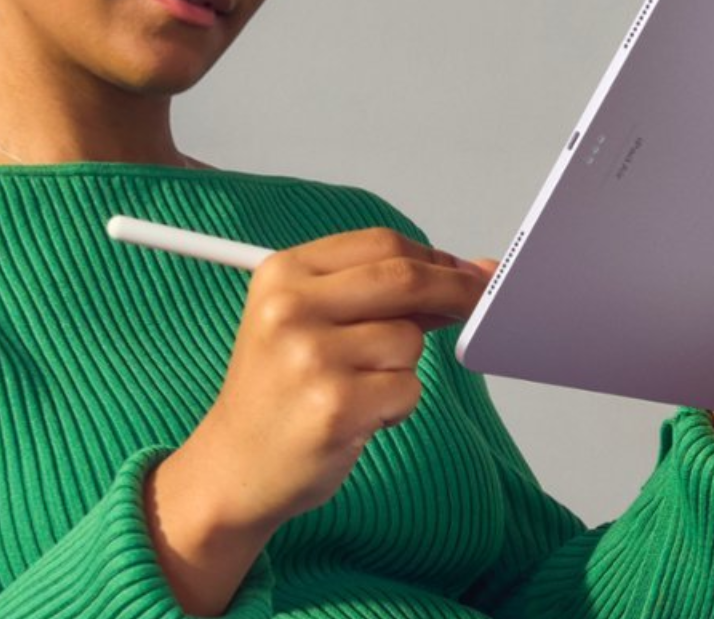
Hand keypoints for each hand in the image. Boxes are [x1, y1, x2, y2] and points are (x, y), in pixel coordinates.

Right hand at [144, 228, 493, 612]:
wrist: (235, 467)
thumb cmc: (279, 393)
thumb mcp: (309, 322)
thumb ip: (381, 293)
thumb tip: (469, 271)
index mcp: (282, 275)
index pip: (381, 244)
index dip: (434, 257)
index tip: (463, 270)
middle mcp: (291, 308)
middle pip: (405, 278)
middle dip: (455, 290)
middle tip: (478, 302)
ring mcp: (311, 357)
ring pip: (409, 340)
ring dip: (402, 367)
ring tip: (360, 387)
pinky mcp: (336, 406)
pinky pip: (408, 389)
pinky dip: (397, 405)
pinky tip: (359, 416)